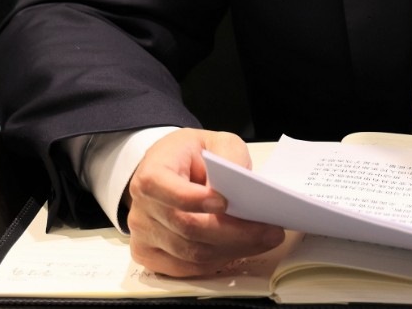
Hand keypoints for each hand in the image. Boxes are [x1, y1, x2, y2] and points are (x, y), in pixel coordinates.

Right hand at [125, 128, 285, 276]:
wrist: (167, 172)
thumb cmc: (190, 156)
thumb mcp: (214, 142)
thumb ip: (228, 156)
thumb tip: (242, 186)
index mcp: (151, 173)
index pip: (164, 189)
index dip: (194, 199)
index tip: (225, 202)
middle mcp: (142, 209)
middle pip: (187, 228)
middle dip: (234, 233)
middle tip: (269, 230)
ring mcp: (144, 237)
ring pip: (191, 254)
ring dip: (233, 250)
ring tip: (264, 239)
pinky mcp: (152, 257)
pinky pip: (189, 268)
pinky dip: (219, 260)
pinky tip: (241, 249)